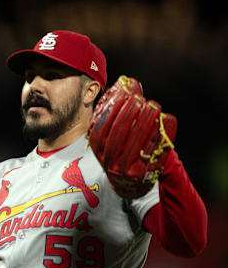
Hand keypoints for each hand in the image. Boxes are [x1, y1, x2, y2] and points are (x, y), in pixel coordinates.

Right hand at [88, 75, 176, 197]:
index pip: (100, 129)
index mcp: (98, 150)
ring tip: (154, 105)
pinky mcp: (144, 175)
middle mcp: (108, 161)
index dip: (111, 110)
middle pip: (118, 135)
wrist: (129, 184)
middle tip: (141, 99)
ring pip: (136, 143)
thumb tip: (125, 83)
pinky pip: (155, 152)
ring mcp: (125, 170)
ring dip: (146, 122)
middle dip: (129, 114)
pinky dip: (163, 134)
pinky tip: (168, 119)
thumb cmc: (121, 151)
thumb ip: (115, 110)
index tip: (123, 94)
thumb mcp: (112, 134)